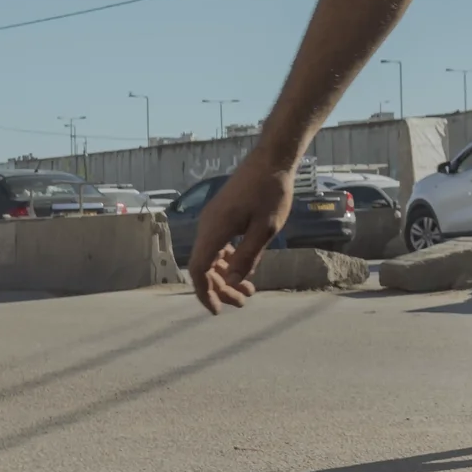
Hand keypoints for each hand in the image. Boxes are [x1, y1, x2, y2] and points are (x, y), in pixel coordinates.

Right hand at [187, 151, 292, 313]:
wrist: (272, 159)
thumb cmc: (272, 192)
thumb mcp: (265, 229)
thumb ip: (247, 256)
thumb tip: (230, 282)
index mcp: (215, 230)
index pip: (198, 269)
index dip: (205, 293)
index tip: (217, 311)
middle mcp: (208, 226)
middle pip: (204, 266)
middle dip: (221, 288)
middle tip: (244, 300)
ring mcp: (213, 219)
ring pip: (211, 256)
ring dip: (226, 275)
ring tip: (248, 289)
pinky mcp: (221, 215)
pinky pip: (218, 245)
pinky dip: (229, 260)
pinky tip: (247, 267)